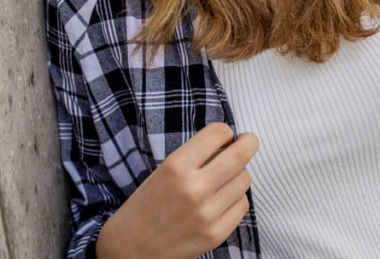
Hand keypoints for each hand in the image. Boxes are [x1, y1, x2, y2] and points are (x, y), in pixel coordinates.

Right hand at [96, 122, 257, 258]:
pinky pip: (242, 204)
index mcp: (177, 166)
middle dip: (248, 143)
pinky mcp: (216, 233)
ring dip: (238, 175)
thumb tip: (229, 143)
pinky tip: (221, 200)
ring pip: (244, 179)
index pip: (218, 133)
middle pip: (240, 155)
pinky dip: (236, 198)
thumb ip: (195, 156)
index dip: (226, 131)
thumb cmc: (147, 206)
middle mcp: (194, 188)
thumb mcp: (164, 170)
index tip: (227, 135)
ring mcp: (207, 213)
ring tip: (222, 180)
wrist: (131, 248)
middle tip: (247, 141)